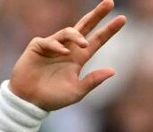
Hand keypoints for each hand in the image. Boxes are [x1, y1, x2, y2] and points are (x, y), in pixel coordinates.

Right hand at [7, 0, 125, 110]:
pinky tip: (64, 52)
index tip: (123, 19)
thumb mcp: (77, 91)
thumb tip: (113, 71)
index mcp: (79, 58)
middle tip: (110, 2)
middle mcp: (68, 49)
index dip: (109, 30)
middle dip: (97, 14)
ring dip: (78, 36)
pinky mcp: (38, 46)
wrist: (30, 101)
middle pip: (85, 26)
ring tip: (84, 44)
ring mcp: (53, 46)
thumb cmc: (53, 98)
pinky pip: (51, 41)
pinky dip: (58, 45)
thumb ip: (93, 81)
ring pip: (69, 31)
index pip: (97, 40)